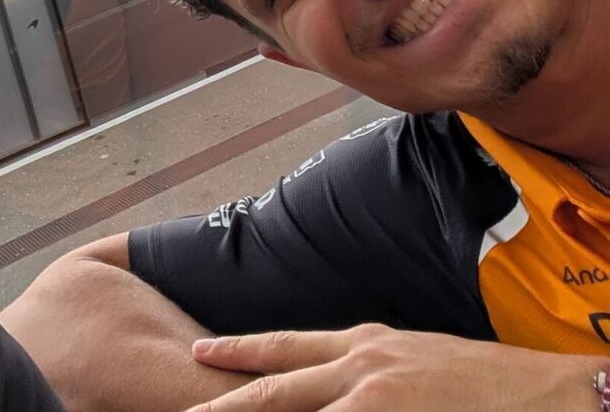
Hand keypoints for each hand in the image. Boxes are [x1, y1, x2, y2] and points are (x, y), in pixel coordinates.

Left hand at [183, 323, 603, 410]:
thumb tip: (335, 381)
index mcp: (365, 345)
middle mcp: (360, 366)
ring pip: (295, 411)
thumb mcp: (415, 359)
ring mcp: (373, 399)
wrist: (549, 394)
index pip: (285, 344)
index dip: (239, 349)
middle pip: (274, 386)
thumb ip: (371, 367)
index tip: (201, 350)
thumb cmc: (487, 383)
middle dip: (224, 404)